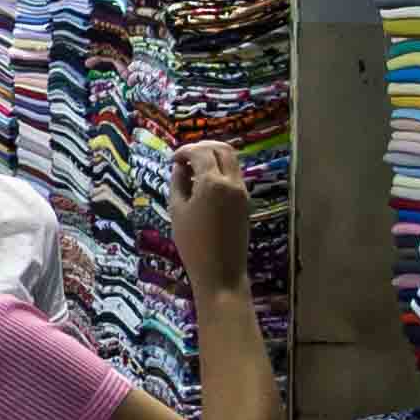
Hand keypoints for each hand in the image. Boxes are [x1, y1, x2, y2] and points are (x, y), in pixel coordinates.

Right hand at [166, 141, 254, 292]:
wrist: (221, 272)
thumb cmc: (193, 244)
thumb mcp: (177, 211)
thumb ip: (178, 183)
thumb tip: (180, 166)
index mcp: (213, 183)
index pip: (201, 152)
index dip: (185, 151)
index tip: (173, 159)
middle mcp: (232, 181)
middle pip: (222, 149)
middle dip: (203, 148)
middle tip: (186, 158)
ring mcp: (242, 191)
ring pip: (231, 160)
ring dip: (213, 158)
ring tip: (194, 171)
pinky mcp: (245, 201)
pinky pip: (234, 175)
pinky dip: (220, 171)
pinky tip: (204, 184)